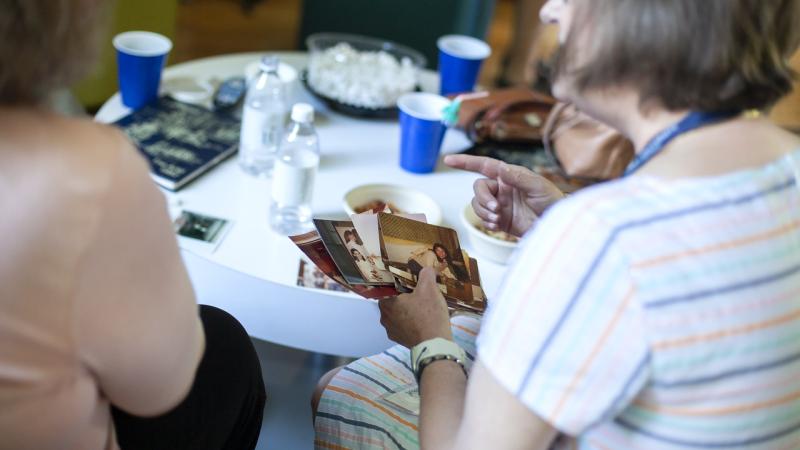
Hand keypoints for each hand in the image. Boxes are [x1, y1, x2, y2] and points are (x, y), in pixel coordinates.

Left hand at [378, 268, 452, 347]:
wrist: (434, 343)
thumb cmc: (428, 314)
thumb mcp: (429, 288)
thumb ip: (426, 274)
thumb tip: (427, 268)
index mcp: (386, 303)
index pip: (387, 289)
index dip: (397, 285)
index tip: (409, 284)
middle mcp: (384, 318)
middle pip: (392, 303)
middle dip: (403, 299)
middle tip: (417, 294)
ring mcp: (392, 331)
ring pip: (397, 316)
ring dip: (407, 312)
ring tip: (422, 307)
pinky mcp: (400, 341)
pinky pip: (403, 327)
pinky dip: (411, 323)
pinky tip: (422, 320)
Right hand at [444, 154, 564, 236]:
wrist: (557, 226)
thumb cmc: (552, 202)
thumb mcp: (538, 187)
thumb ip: (519, 178)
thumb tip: (501, 169)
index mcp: (509, 176)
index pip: (483, 165)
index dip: (465, 162)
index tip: (448, 160)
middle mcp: (502, 188)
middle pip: (478, 188)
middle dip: (483, 199)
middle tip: (496, 210)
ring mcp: (500, 205)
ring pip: (477, 205)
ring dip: (484, 213)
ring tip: (498, 219)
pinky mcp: (500, 221)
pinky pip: (483, 220)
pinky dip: (487, 223)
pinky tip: (498, 226)